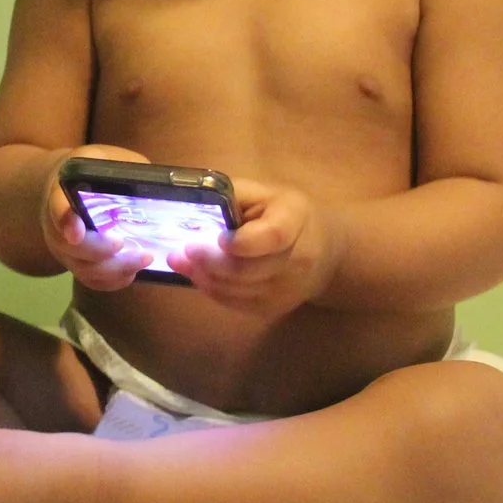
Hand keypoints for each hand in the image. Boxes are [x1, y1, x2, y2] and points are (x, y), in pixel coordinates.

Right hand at [39, 145, 154, 290]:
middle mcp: (57, 223)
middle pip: (70, 246)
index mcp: (63, 189)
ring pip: (82, 268)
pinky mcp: (77, 264)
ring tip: (144, 259)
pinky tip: (134, 272)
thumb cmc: (97, 169)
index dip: (65, 221)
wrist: (71, 186)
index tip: (76, 233)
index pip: (57, 206)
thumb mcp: (111, 159)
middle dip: (99, 250)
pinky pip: (91, 281)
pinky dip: (113, 281)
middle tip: (128, 246)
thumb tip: (162, 188)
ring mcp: (65, 248)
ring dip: (114, 269)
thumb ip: (126, 171)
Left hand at [175, 177, 339, 314]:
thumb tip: (192, 203)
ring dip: (202, 277)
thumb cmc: (285, 214)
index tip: (217, 238)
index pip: (273, 236)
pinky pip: (235, 303)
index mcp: (296, 219)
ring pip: (236, 290)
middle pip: (247, 270)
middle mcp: (297, 260)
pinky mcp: (274, 309)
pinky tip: (198, 275)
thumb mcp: (265, 192)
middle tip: (178, 252)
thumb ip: (232, 195)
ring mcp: (286, 290)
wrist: (324, 252)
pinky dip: (212, 289)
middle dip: (208, 262)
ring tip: (179, 262)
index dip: (243, 241)